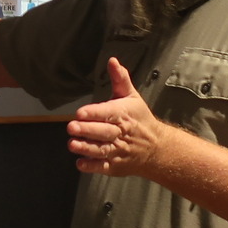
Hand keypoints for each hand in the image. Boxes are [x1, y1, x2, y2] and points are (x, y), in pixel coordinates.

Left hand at [66, 58, 170, 178]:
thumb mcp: (132, 97)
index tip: (80, 112)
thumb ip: (120, 79)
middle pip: (103, 132)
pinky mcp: (115, 165)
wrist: (156, 148)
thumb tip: (112, 60)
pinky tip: (80, 163)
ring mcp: (118, 151)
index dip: (94, 113)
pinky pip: (103, 167)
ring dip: (86, 148)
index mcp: (123, 114)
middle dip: (87, 130)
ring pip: (101, 150)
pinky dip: (92, 166)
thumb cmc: (139, 119)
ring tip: (72, 144)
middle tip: (71, 127)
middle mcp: (120, 133)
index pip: (108, 113)